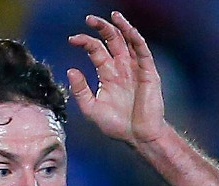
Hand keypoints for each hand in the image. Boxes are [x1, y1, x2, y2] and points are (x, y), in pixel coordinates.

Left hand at [67, 12, 169, 147]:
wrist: (138, 137)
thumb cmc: (117, 125)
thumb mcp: (91, 109)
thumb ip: (80, 91)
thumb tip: (70, 70)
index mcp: (107, 74)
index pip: (95, 50)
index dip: (85, 42)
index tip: (72, 39)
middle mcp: (121, 67)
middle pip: (111, 40)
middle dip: (101, 27)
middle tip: (88, 19)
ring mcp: (135, 68)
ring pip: (128, 41)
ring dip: (121, 27)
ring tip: (112, 15)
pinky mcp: (148, 73)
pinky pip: (143, 51)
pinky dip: (136, 39)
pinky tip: (128, 30)